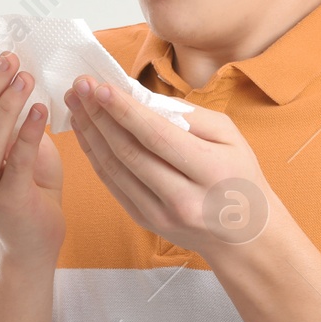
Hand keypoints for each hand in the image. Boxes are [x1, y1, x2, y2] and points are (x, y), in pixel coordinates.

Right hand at [0, 49, 64, 267]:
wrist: (33, 242)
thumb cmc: (27, 187)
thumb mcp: (14, 146)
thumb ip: (9, 118)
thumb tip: (18, 74)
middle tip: (9, 60)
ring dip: (6, 104)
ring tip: (25, 78)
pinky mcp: (6, 202)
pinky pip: (16, 161)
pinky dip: (28, 132)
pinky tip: (41, 110)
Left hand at [64, 76, 273, 256]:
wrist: (245, 236)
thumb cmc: (241, 176)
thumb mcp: (232, 138)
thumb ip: (191, 116)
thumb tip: (144, 98)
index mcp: (211, 171)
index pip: (158, 136)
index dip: (125, 111)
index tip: (100, 85)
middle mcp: (184, 198)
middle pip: (130, 152)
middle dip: (99, 115)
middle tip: (80, 86)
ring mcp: (161, 215)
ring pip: (115, 169)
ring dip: (90, 133)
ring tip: (75, 103)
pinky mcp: (146, 222)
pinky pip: (113, 185)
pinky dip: (95, 156)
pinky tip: (86, 133)